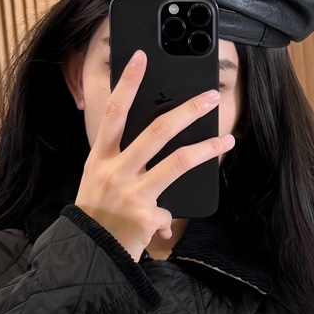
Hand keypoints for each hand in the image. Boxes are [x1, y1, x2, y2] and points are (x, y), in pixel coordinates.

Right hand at [75, 48, 233, 259]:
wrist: (87, 256)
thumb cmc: (95, 216)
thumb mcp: (98, 181)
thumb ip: (122, 162)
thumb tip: (158, 145)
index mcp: (99, 158)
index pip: (114, 112)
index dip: (127, 83)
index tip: (140, 58)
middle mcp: (114, 171)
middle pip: (157, 130)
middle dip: (187, 110)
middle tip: (209, 96)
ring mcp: (131, 193)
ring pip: (177, 161)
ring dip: (206, 149)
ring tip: (226, 140)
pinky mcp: (145, 216)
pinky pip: (168, 211)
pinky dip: (167, 221)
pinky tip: (161, 229)